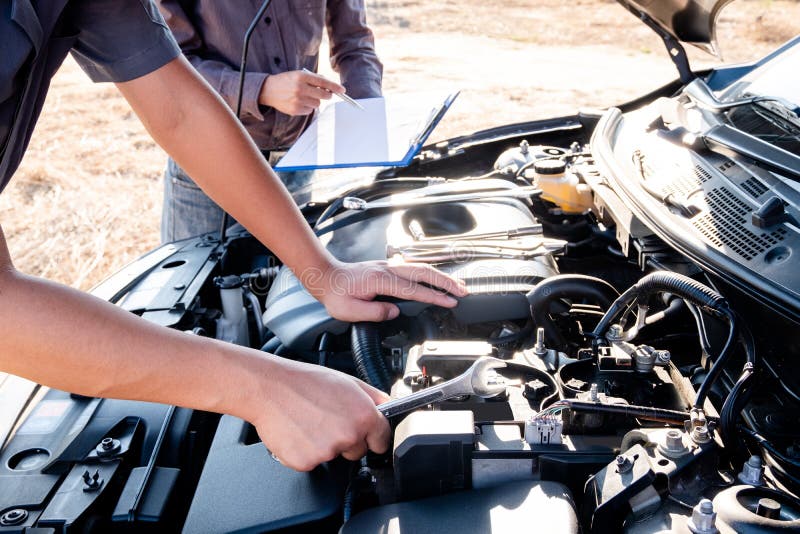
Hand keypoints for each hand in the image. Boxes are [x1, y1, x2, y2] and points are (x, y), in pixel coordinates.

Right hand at [249, 359, 390, 470]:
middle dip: (347, 440)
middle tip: (328, 421)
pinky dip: (306, 452)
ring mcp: (328, 451)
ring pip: (334, 456)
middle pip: (358, 451)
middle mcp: (349, 435)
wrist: (270, 389)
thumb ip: (373, 397)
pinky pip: (312, 462)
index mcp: (363, 415)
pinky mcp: (307, 462)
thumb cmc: (305, 382)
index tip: (366, 435)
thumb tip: (388, 406)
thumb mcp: (347, 381)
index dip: (373, 436)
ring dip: (325, 445)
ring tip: (310, 422)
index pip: (382, 440)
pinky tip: (299, 432)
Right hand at [258, 70, 344, 115]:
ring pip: (317, 104)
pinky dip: (307, 107)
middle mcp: (300, 88)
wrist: (268, 90)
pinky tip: (298, 102)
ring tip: (304, 96)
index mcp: (302, 77)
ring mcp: (297, 100)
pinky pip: (310, 111)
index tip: (342, 90)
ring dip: (314, 101)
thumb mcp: (298, 75)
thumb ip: (313, 79)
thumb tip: (330, 86)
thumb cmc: (286, 81)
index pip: (323, 82)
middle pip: (324, 95)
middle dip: (326, 95)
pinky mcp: (295, 110)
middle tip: (324, 94)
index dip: (335, 87)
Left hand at [300, 260, 468, 321]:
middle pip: (424, 273)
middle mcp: (387, 270)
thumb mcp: (350, 310)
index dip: (434, 297)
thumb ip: (374, 312)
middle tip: (464, 291)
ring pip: (421, 268)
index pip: (414, 290)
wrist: (325, 276)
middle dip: (446, 282)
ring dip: (440, 276)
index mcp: (381, 280)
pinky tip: (436, 278)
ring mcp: (388, 266)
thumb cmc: (335, 293)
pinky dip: (429, 272)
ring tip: (457, 285)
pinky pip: (413, 268)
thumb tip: (394, 311)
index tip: (449, 303)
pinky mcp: (387, 268)